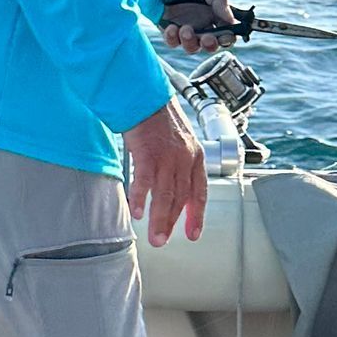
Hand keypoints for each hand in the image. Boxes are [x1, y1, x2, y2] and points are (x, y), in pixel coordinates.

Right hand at [124, 97, 207, 246]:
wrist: (145, 95)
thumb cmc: (158, 117)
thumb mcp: (179, 141)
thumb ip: (178, 164)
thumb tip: (172, 186)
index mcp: (196, 156)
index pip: (199, 192)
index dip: (196, 215)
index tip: (193, 234)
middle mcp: (185, 158)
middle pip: (181, 198)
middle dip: (172, 223)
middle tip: (163, 240)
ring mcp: (167, 156)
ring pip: (166, 195)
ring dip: (160, 219)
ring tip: (155, 237)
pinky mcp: (148, 153)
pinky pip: (145, 182)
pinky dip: (141, 199)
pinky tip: (137, 213)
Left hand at [161, 0, 237, 53]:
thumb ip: (219, 0)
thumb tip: (231, 20)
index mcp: (214, 12)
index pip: (226, 32)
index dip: (228, 38)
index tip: (226, 36)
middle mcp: (201, 22)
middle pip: (210, 45)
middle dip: (210, 45)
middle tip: (206, 38)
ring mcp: (184, 27)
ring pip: (192, 47)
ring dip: (191, 42)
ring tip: (185, 29)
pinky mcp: (168, 29)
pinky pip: (172, 42)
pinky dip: (173, 38)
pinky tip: (171, 27)